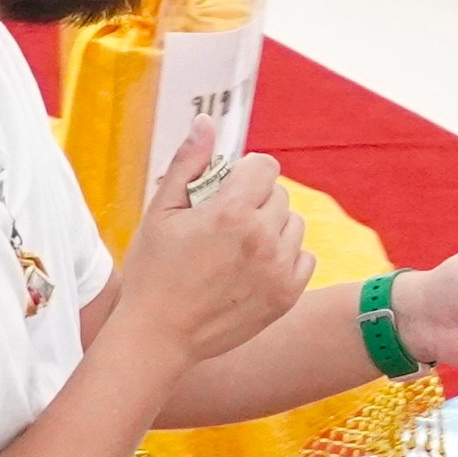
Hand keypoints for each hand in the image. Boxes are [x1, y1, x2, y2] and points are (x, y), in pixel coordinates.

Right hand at [117, 126, 308, 367]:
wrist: (159, 335)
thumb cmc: (153, 272)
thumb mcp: (160, 211)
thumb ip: (188, 163)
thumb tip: (206, 121)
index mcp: (232, 211)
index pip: (265, 166)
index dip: (245, 172)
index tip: (227, 188)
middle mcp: (263, 238)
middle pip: (279, 195)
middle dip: (256, 199)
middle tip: (225, 222)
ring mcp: (279, 269)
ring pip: (294, 225)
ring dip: (272, 228)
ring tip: (238, 246)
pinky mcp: (287, 296)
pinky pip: (304, 257)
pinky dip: (285, 257)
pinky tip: (254, 267)